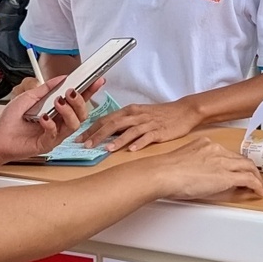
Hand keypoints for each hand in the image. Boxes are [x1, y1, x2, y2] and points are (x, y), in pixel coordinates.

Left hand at [0, 76, 103, 161]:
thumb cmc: (10, 121)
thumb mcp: (27, 97)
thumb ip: (45, 89)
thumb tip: (60, 78)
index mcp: (57, 111)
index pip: (77, 101)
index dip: (89, 91)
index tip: (97, 81)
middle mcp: (59, 123)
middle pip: (81, 114)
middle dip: (80, 102)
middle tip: (71, 93)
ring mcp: (55, 134)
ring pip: (74, 124)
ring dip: (68, 112)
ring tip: (58, 102)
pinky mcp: (47, 144)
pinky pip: (56, 134)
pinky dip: (51, 124)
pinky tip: (43, 118)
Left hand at [81, 98, 201, 151]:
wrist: (184, 111)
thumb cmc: (161, 114)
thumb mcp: (140, 115)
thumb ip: (124, 123)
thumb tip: (107, 133)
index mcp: (129, 110)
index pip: (106, 119)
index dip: (91, 129)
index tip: (79, 139)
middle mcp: (136, 115)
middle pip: (113, 124)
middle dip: (97, 135)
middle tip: (85, 146)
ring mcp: (148, 123)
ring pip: (128, 131)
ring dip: (116, 140)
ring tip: (105, 149)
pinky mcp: (159, 131)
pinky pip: (147, 137)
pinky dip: (139, 143)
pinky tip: (132, 151)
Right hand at [148, 138, 262, 198]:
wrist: (163, 174)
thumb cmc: (165, 172)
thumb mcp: (182, 162)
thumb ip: (194, 164)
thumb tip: (197, 176)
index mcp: (205, 144)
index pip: (227, 153)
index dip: (236, 163)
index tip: (238, 169)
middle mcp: (216, 149)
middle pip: (240, 158)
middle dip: (250, 168)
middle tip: (255, 177)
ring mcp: (222, 161)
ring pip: (248, 167)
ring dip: (256, 177)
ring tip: (260, 186)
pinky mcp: (226, 175)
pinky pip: (249, 179)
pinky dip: (257, 186)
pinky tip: (258, 192)